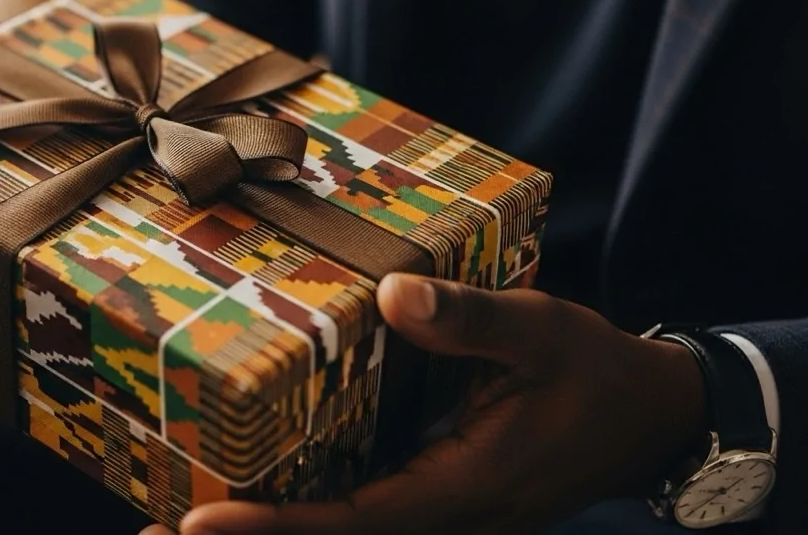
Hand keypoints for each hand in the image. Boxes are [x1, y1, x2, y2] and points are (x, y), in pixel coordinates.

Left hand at [142, 274, 706, 534]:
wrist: (646, 416)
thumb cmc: (596, 374)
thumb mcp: (543, 332)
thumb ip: (473, 321)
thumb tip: (397, 296)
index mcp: (463, 487)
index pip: (353, 521)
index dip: (275, 528)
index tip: (199, 522)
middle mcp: (443, 515)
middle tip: (161, 525)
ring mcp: (440, 513)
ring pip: (348, 530)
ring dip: (277, 528)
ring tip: (190, 507)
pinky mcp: (437, 495)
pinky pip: (365, 510)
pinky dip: (313, 507)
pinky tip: (269, 481)